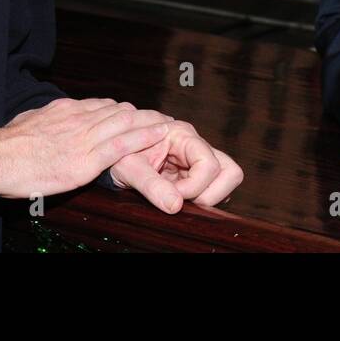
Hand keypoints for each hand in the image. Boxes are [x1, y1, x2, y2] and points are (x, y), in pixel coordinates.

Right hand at [0, 97, 172, 198]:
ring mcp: (84, 138)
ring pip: (126, 123)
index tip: (132, 114)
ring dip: (150, 123)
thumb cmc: (5, 146)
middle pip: (118, 111)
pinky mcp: (86, 159)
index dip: (119, 111)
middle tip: (159, 117)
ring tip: (168, 123)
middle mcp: (78, 119)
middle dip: (141, 116)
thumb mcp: (26, 122)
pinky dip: (145, 138)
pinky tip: (160, 135)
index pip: (100, 106)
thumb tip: (42, 121)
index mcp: (64, 111)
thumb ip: (42, 121)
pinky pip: (123, 145)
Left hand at [108, 120, 243, 212]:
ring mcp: (197, 159)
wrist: (109, 151)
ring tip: (181, 198)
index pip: (209, 164)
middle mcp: (195, 145)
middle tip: (183, 199)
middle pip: (230, 171)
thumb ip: (151, 185)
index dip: (194, 186)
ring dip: (208, 195)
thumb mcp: (129, 168)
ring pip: (227, 179)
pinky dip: (201, 198)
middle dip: (210, 192)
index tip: (173, 195)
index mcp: (182, 135)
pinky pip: (213, 188)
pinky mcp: (195, 172)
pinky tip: (178, 196)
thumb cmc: (117, 154)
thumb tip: (174, 206)